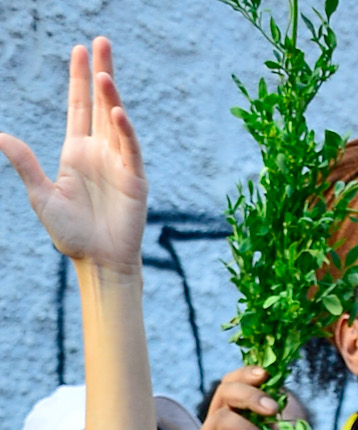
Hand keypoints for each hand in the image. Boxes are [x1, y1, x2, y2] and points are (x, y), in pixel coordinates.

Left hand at [0, 40, 145, 270]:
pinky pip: (130, 149)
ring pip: (116, 121)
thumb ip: (24, 164)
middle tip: (101, 41)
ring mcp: (119, 164)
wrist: (98, 263)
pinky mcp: (134, 180)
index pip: (78, 107)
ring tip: (104, 72)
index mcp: (76, 152)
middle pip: (100, 104)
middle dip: (101, 72)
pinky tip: (117, 112)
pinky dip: (125, 130)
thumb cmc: (71, 234)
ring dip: (111, 96)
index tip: (79, 50)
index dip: (79, 79)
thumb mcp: (41, 196)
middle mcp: (99, 152)